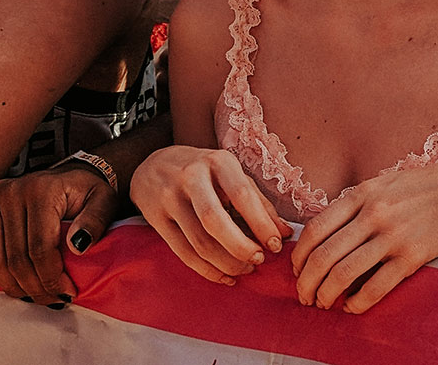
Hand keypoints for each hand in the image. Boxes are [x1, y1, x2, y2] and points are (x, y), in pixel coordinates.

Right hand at [0, 165, 117, 304]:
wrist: (69, 174)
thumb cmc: (86, 190)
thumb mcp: (104, 200)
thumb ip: (96, 220)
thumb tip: (78, 246)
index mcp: (43, 190)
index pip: (40, 249)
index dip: (51, 278)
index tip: (66, 293)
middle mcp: (13, 191)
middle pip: (16, 258)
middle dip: (34, 287)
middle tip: (52, 299)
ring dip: (12, 285)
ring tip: (32, 293)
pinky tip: (2, 279)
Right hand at [129, 146, 290, 283]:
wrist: (152, 165)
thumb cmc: (203, 171)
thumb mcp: (231, 174)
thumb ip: (258, 201)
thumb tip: (285, 233)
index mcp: (218, 161)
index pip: (242, 195)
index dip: (261, 224)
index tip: (276, 245)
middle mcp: (192, 177)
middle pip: (215, 221)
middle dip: (240, 247)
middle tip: (258, 261)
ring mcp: (170, 198)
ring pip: (199, 242)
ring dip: (226, 263)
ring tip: (245, 269)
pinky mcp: (156, 220)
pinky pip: (184, 253)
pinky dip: (207, 270)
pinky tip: (225, 276)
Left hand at [291, 159, 437, 313]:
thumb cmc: (421, 187)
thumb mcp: (383, 183)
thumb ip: (355, 204)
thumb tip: (325, 232)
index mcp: (361, 194)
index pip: (315, 229)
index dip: (299, 257)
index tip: (296, 271)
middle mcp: (373, 214)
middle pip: (324, 256)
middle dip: (306, 283)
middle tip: (304, 296)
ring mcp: (392, 236)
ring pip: (344, 274)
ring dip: (326, 295)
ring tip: (323, 304)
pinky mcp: (412, 257)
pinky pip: (375, 287)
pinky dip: (357, 302)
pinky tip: (351, 307)